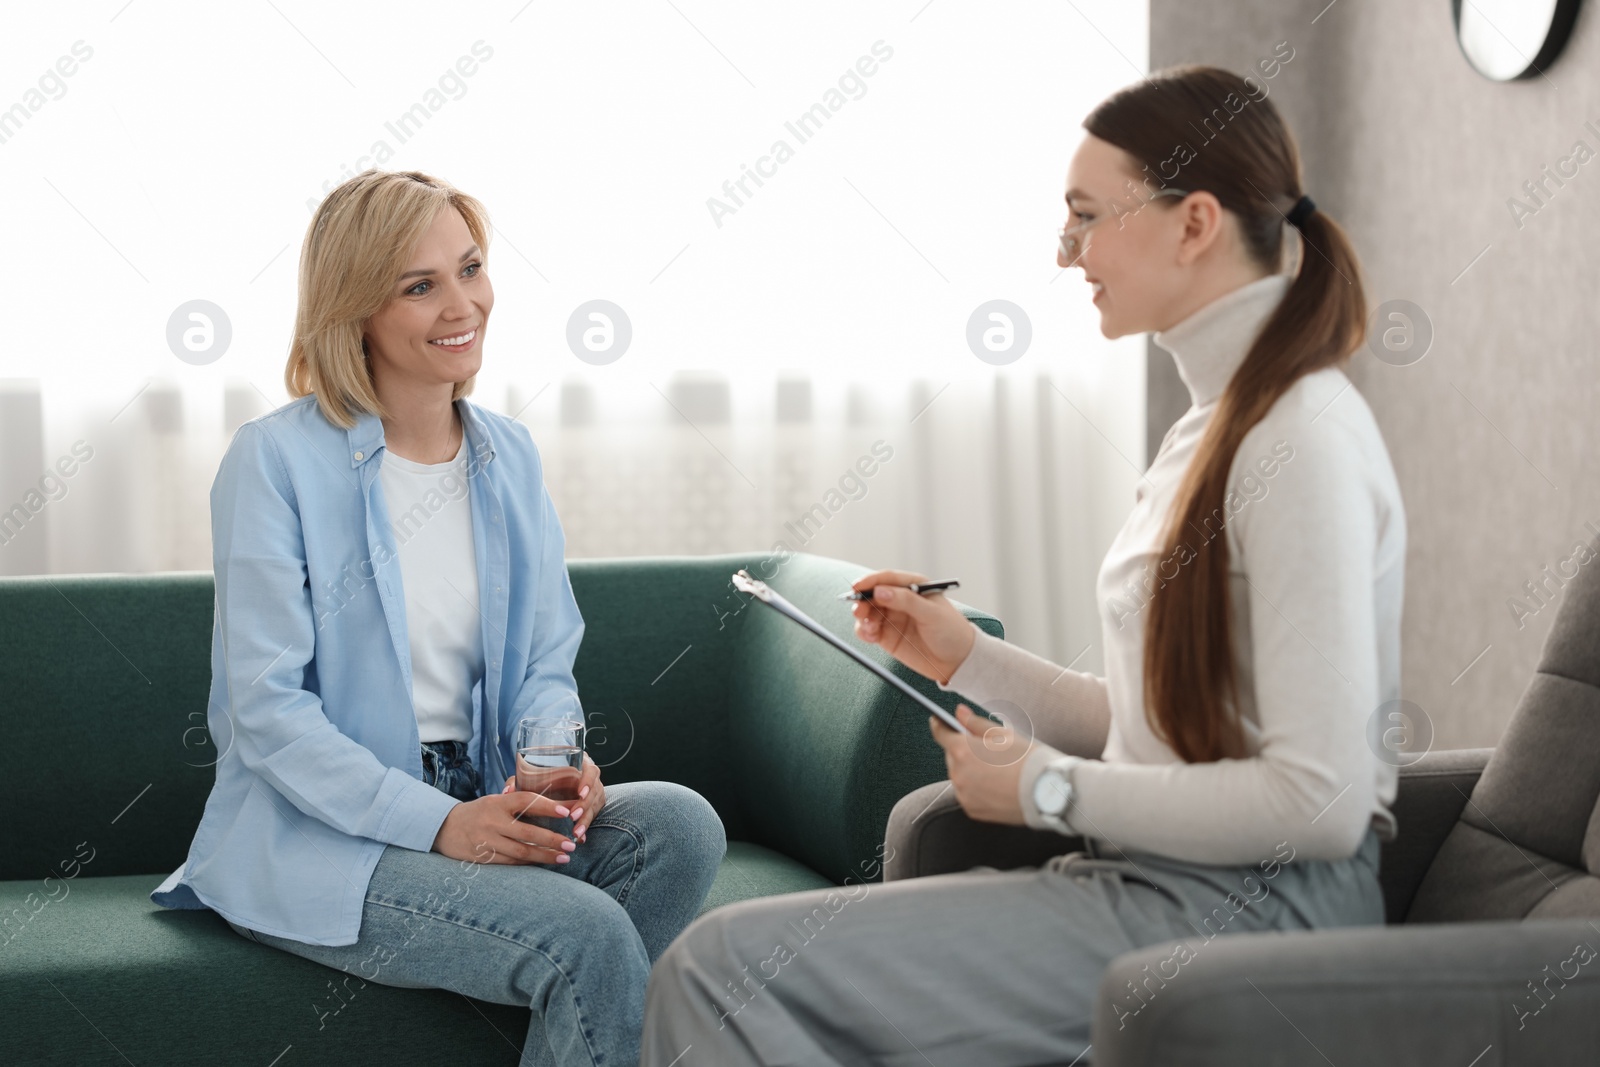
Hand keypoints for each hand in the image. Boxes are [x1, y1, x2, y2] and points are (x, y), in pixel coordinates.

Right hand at [432, 790, 576, 864]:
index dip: (547, 806)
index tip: (566, 812)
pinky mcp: (483, 857)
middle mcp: (492, 821)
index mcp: (498, 802)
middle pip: (527, 832)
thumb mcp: (496, 801)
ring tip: (564, 857)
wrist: (445, 828)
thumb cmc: (480, 812)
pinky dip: (529, 863)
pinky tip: (543, 862)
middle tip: (571, 844)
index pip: (526, 801)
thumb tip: (557, 806)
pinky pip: (511, 862)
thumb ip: (519, 802)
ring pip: (521, 851)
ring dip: (544, 856)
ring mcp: (487, 841)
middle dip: (552, 840)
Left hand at [500, 753, 604, 843]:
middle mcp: (589, 777)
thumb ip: (518, 781)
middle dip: (586, 805)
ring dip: (586, 819)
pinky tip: (579, 837)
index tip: (580, 792)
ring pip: (595, 805)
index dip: (588, 781)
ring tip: (576, 832)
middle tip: (574, 816)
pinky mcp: (591, 805)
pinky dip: (586, 826)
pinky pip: (593, 816)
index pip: (590, 769)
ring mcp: (593, 792)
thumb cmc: (540, 777)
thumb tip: (507, 791)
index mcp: (579, 764)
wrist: (551, 783)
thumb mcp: (529, 776)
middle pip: (596, 790)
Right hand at [850, 568, 977, 684]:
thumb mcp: (932, 613)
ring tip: (869, 628)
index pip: (887, 578)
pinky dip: (864, 631)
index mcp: (913, 586)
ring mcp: (892, 617)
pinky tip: (870, 636)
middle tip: (860, 611)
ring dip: (862, 617)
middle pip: (872, 594)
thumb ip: (906, 601)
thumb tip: (880, 591)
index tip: (857, 587)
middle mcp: (900, 600)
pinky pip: (868, 630)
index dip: (870, 581)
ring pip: (867, 612)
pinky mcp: (887, 636)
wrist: (958, 661)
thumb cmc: (952, 632)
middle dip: (862, 601)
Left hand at [929, 703, 1028, 824]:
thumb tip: (959, 712)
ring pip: (960, 776)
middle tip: (986, 750)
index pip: (941, 733)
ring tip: (995, 769)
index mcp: (962, 750)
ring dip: (970, 770)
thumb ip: (975, 723)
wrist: (1046, 792)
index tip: (938, 720)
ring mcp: (964, 794)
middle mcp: (958, 773)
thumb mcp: (1003, 734)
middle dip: (963, 751)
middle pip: (952, 756)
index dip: (939, 724)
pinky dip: (976, 788)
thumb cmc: (1027, 759)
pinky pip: (968, 794)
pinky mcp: (972, 810)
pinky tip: (996, 784)